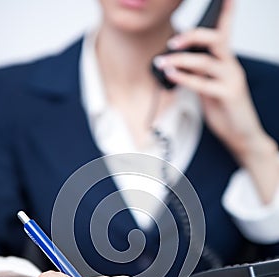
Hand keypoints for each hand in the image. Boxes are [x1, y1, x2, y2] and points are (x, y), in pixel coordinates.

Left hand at [154, 0, 269, 161]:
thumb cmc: (225, 112)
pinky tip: (172, 74)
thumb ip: (199, 75)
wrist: (241, 136)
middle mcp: (232, 67)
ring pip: (206, 61)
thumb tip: (181, 64)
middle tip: (172, 42)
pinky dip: (185, 78)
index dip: (226, 13)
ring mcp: (232, 80)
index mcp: (227, 63)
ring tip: (163, 62)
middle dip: (192, 36)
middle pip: (215, 40)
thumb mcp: (209, 90)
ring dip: (180, 60)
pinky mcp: (229, 95)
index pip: (226, 32)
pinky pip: (203, 83)